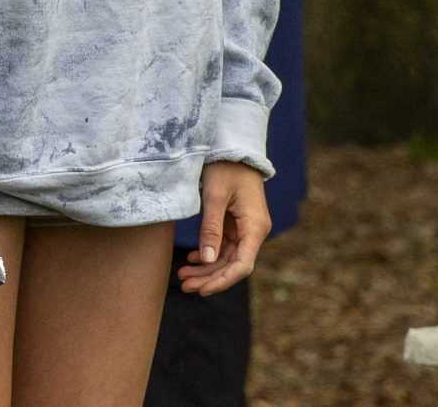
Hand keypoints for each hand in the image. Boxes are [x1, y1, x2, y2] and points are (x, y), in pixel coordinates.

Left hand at [177, 161, 269, 295]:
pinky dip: (208, 254)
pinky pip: (224, 246)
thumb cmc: (226, 167)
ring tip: (183, 276)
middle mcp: (254, 232)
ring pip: (227, 258)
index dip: (222, 280)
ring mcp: (246, 229)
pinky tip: (192, 260)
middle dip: (210, 278)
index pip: (242, 265)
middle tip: (184, 286)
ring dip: (207, 268)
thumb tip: (207, 259)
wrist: (234, 147)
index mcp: (255, 227)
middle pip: (233, 265)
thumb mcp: (214, 196)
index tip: (202, 290)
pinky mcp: (237, 224)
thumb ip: (211, 228)